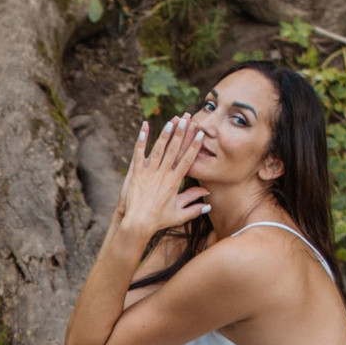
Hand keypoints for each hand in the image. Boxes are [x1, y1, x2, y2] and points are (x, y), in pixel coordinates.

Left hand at [114, 116, 209, 241]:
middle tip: (188, 119)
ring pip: (158, 150)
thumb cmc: (159, 221)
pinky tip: (145, 127)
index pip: (187, 160)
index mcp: (174, 182)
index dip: (194, 146)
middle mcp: (162, 175)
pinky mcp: (136, 173)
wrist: (138, 224)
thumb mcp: (179, 215)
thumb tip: (209, 203)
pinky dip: (141, 139)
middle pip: (174, 150)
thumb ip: (195, 208)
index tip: (200, 134)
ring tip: (173, 121)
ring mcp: (148, 173)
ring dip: (166, 134)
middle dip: (182, 133)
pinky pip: (138, 153)